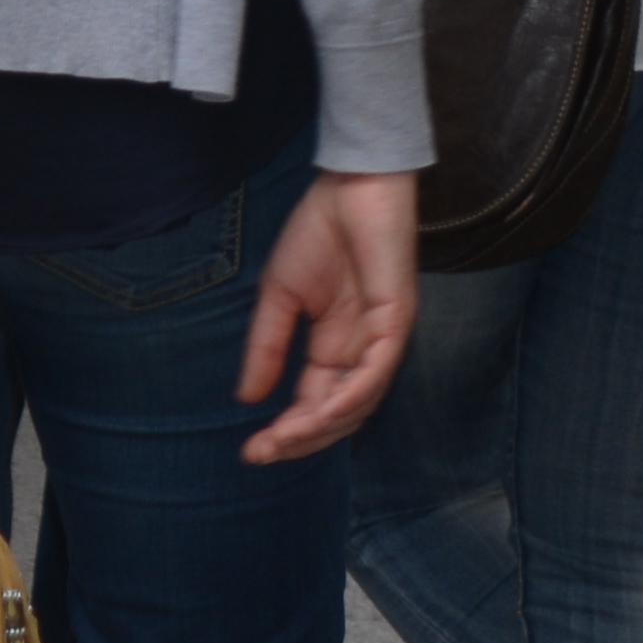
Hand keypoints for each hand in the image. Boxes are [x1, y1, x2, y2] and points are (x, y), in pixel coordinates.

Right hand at [240, 168, 415, 461]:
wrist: (351, 188)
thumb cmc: (319, 233)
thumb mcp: (280, 294)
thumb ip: (267, 344)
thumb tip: (246, 398)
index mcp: (335, 349)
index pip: (312, 404)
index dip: (285, 431)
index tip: (250, 452)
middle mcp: (361, 356)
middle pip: (336, 417)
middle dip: (300, 440)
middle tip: (263, 454)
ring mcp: (381, 344)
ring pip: (357, 406)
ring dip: (321, 427)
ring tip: (284, 438)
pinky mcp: (395, 326)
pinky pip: (375, 375)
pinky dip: (350, 398)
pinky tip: (321, 411)